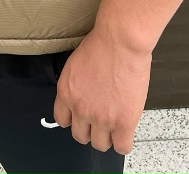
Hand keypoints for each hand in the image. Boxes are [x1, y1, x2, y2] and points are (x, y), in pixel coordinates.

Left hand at [53, 24, 151, 155]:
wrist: (120, 42)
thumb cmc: (101, 44)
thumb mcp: (76, 64)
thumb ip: (76, 84)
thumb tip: (84, 93)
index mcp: (66, 92)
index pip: (62, 119)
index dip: (74, 119)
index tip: (81, 117)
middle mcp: (80, 108)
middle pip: (80, 136)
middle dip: (90, 130)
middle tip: (100, 120)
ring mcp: (101, 118)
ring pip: (100, 144)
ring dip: (107, 136)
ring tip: (114, 124)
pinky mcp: (122, 122)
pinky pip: (122, 147)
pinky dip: (123, 142)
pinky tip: (126, 130)